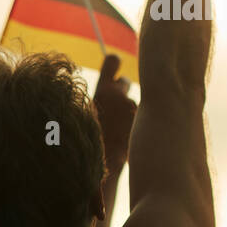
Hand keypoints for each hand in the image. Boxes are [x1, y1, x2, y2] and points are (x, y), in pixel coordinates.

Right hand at [93, 54, 136, 170]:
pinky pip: (139, 119)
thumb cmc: (84, 142)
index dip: (114, 64)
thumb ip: (95, 100)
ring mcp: (135, 111)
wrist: (99, 167)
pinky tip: (123, 140)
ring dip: (126, 113)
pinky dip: (133, 126)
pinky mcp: (144, 124)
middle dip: (120, 91)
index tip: (113, 69)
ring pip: (132, 104)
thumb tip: (102, 92)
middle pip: (125, 82)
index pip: (113, 60)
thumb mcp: (81, 115)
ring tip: (114, 132)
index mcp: (102, 90)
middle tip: (110, 106)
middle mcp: (122, 96)